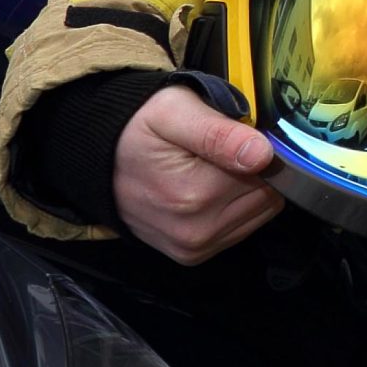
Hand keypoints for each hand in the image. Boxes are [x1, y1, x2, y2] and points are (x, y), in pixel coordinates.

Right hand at [114, 85, 282, 264]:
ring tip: (206, 170)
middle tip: (216, 152)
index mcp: (195, 195)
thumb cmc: (135, 129)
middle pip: (266, 197)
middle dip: (252, 172)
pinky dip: (231, 208)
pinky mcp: (192, 254)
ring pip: (258, 214)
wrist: (97, 157)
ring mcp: (194, 247)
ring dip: (243, 191)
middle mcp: (196, 230)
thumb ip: (220, 133)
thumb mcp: (173, 112)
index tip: (231, 136)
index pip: (269, 173)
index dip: (258, 149)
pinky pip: (239, 229)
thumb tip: (262, 155)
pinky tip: (204, 189)